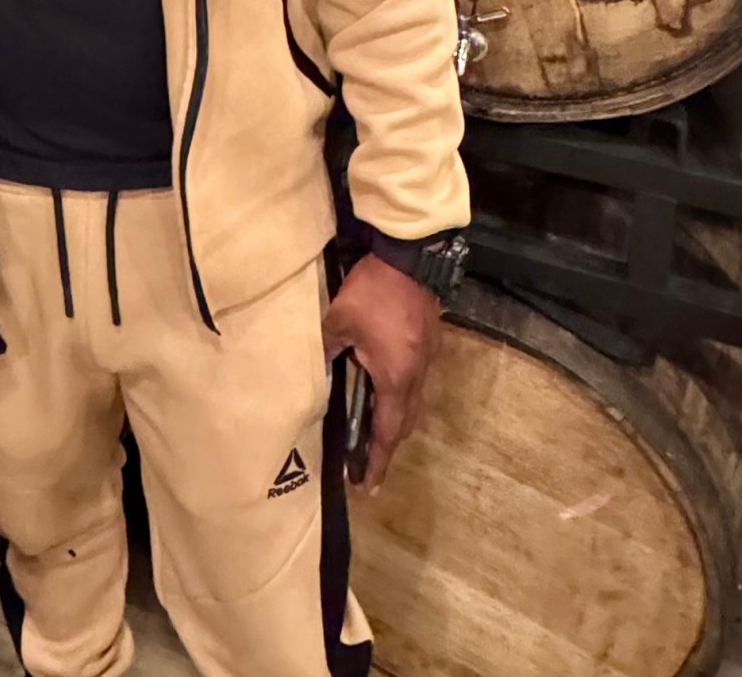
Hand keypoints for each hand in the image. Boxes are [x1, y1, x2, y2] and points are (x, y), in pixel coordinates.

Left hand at [321, 253, 439, 492]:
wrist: (412, 256)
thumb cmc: (373, 291)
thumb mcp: (339, 320)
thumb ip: (324, 349)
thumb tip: (311, 372)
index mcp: (395, 377)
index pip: (386, 431)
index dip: (376, 460)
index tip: (368, 484)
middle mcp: (417, 374)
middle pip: (405, 423)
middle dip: (387, 446)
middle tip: (366, 461)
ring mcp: (427, 358)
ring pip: (413, 402)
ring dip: (395, 420)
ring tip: (372, 428)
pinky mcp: (429, 342)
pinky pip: (416, 381)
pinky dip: (401, 395)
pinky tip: (383, 386)